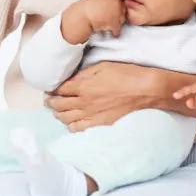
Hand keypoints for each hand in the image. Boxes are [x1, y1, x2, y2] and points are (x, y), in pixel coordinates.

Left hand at [46, 61, 162, 130]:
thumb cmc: (127, 75)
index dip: (53, 89)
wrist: (147, 90)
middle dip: (51, 102)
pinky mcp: (100, 124)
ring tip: (56, 112)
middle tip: (48, 101)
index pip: (60, 89)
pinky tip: (70, 123)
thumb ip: (84, 74)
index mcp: (83, 85)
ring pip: (66, 118)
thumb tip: (72, 79)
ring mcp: (91, 115)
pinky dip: (70, 126)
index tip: (50, 89)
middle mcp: (84, 102)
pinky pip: (78, 128)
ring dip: (58, 114)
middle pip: (59, 104)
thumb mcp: (103, 67)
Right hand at [62, 0, 126, 43]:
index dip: (119, 2)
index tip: (115, 6)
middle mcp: (116, 1)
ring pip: (122, 19)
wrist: (79, 17)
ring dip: (117, 23)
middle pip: (124, 8)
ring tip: (108, 23)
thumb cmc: (84, 8)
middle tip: (111, 16)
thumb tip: (111, 1)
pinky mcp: (114, 23)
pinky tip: (111, 32)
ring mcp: (116, 12)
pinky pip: (118, 29)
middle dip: (119, 13)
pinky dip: (115, 32)